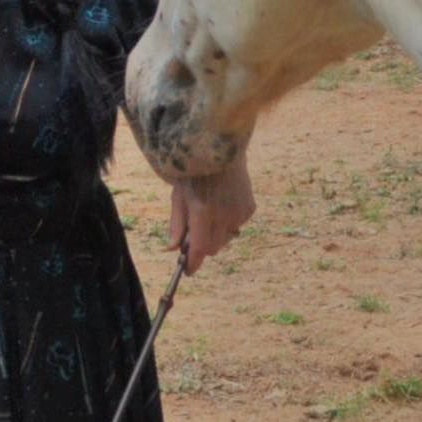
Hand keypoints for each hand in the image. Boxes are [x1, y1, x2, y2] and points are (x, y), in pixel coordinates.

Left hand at [168, 150, 255, 274]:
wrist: (222, 150)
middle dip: (202, 247)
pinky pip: (235, 227)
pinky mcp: (249, 209)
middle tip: (193, 234)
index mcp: (203, 210)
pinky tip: (222, 206)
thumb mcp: (179, 196)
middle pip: (212, 248)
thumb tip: (172, 249)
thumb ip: (176, 224)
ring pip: (224, 239)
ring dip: (214, 235)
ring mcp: (239, 212)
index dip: (193, 263)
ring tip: (208, 213)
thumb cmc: (195, 172)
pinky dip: (227, 224)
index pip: (199, 248)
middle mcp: (224, 214)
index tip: (188, 271)